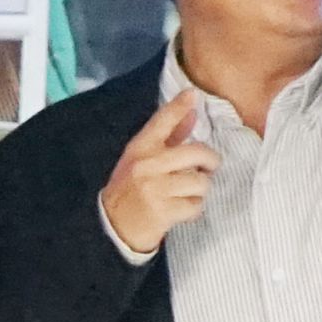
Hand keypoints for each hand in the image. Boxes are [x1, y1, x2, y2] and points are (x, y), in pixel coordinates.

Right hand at [97, 91, 219, 262]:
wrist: (112, 227)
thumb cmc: (131, 188)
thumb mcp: (143, 158)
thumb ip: (170, 135)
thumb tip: (192, 110)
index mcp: (140, 148)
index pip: (162, 121)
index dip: (179, 106)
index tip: (193, 95)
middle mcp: (147, 165)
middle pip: (196, 152)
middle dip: (210, 161)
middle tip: (206, 168)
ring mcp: (155, 189)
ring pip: (200, 181)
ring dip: (200, 190)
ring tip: (188, 193)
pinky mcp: (163, 212)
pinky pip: (196, 205)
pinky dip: (193, 209)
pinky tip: (182, 209)